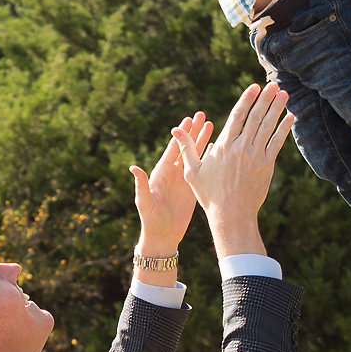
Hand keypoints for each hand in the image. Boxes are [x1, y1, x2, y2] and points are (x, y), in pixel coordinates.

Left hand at [129, 111, 213, 256]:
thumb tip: (134, 168)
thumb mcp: (144, 203)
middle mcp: (173, 173)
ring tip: (212, 124)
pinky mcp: (192, 188)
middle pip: (185, 147)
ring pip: (194, 155)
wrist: (162, 237)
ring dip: (203, 140)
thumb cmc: (151, 221)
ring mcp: (183, 180)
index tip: (188, 119)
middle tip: (203, 114)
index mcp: (161, 173)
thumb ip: (141, 185)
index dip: (181, 135)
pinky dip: (208, 157)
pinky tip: (216, 146)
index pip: (173, 149)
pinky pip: (200, 169)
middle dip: (194, 131)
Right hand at [173, 82, 294, 254]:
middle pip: (256, 116)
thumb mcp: (193, 171)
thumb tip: (176, 129)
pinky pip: (277, 142)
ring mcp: (255, 156)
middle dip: (266, 98)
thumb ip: (187, 147)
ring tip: (284, 93)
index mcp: (224, 146)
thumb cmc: (210, 195)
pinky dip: (284, 128)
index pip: (237, 115)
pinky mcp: (266, 165)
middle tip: (274, 84)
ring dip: (277, 108)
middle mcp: (241, 147)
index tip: (254, 87)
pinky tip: (290, 117)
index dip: (247, 99)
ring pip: (268, 126)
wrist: (231, 214)